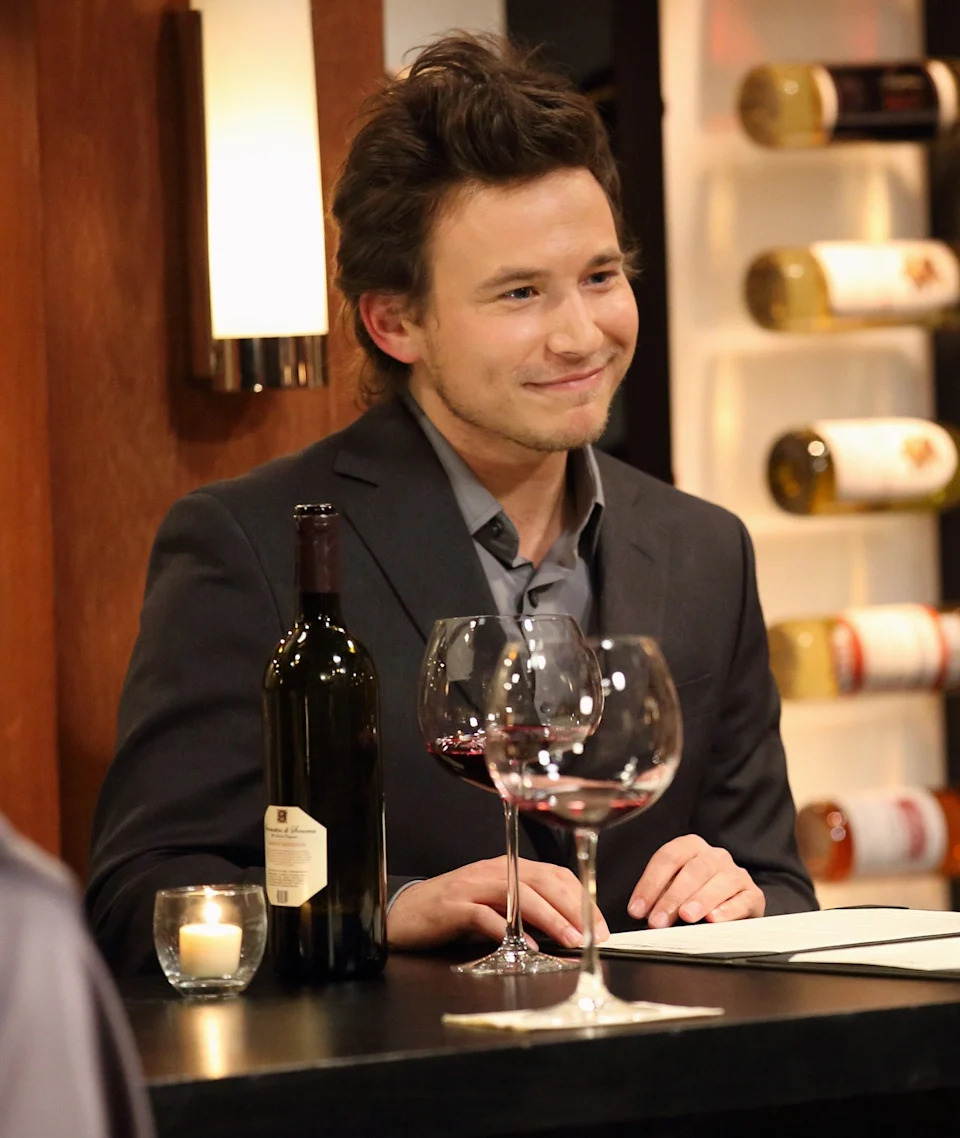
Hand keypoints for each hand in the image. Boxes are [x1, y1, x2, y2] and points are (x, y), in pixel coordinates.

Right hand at [387, 856, 609, 950]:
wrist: (405, 914)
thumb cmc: (452, 913)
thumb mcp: (495, 906)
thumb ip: (525, 911)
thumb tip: (564, 929)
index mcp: (508, 868)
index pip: (554, 875)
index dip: (581, 898)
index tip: (599, 925)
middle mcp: (494, 871)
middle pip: (543, 882)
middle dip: (573, 908)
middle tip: (592, 934)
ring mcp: (473, 886)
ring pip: (520, 895)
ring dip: (550, 918)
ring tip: (570, 939)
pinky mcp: (454, 906)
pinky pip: (487, 916)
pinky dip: (509, 930)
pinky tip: (526, 945)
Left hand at [626, 835, 764, 927]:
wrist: (735, 901)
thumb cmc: (697, 894)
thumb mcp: (675, 889)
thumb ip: (660, 895)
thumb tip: (640, 912)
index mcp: (691, 847)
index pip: (668, 858)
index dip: (650, 884)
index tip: (637, 910)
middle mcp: (714, 856)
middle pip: (693, 870)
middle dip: (672, 896)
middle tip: (658, 920)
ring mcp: (736, 873)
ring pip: (720, 881)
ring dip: (700, 900)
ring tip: (686, 916)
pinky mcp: (753, 894)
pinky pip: (743, 899)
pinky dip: (728, 910)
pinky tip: (714, 919)